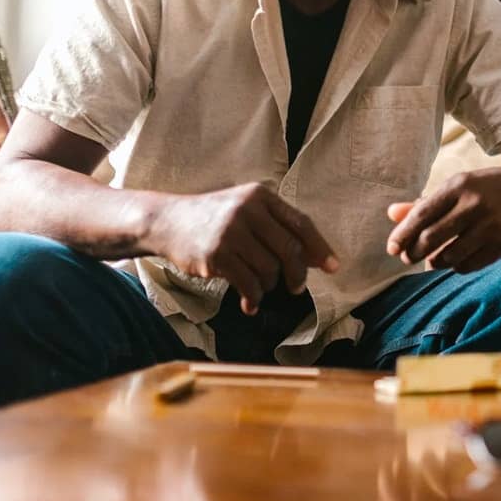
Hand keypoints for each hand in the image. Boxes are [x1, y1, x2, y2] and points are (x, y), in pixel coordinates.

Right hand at [145, 183, 337, 315]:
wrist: (167, 222)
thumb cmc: (215, 218)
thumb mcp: (246, 211)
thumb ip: (278, 229)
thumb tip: (315, 257)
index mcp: (260, 196)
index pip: (301, 223)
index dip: (319, 248)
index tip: (333, 267)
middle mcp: (247, 210)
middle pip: (289, 249)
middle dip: (297, 274)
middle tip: (296, 287)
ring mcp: (231, 232)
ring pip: (269, 270)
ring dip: (269, 286)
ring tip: (258, 287)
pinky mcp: (216, 255)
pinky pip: (248, 283)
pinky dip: (254, 297)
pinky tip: (249, 303)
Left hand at [384, 166, 500, 272]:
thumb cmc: (487, 189)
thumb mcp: (458, 187)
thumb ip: (424, 203)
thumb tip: (391, 214)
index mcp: (459, 185)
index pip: (421, 215)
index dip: (402, 235)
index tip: (392, 249)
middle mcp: (475, 204)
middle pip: (431, 239)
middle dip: (414, 253)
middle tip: (408, 258)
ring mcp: (491, 226)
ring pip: (448, 257)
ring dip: (434, 262)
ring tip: (432, 259)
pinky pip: (468, 266)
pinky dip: (456, 267)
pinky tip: (456, 260)